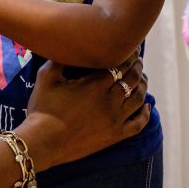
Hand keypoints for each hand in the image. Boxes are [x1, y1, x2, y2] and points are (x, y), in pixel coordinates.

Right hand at [18, 52, 148, 170]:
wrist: (42, 142)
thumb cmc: (42, 108)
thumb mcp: (46, 77)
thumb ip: (59, 59)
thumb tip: (66, 46)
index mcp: (96, 84)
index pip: (122, 63)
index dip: (129, 53)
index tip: (130, 47)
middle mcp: (110, 100)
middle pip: (133, 78)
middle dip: (137, 66)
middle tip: (137, 59)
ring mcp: (114, 120)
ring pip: (139, 98)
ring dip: (143, 85)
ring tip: (142, 78)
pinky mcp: (114, 136)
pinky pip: (138, 124)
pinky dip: (146, 114)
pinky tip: (146, 106)